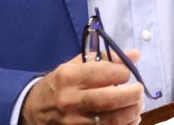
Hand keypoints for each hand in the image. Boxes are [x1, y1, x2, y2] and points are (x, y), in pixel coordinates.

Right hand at [21, 51, 143, 124]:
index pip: (103, 73)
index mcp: (68, 76)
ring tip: (138, 105)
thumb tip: (134, 55)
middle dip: (132, 95)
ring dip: (132, 112)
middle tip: (139, 90)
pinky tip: (130, 119)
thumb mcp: (75, 65)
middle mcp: (69, 99)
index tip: (128, 73)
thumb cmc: (60, 84)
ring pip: (111, 120)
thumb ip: (105, 59)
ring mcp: (73, 122)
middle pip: (109, 99)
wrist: (34, 109)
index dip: (122, 73)